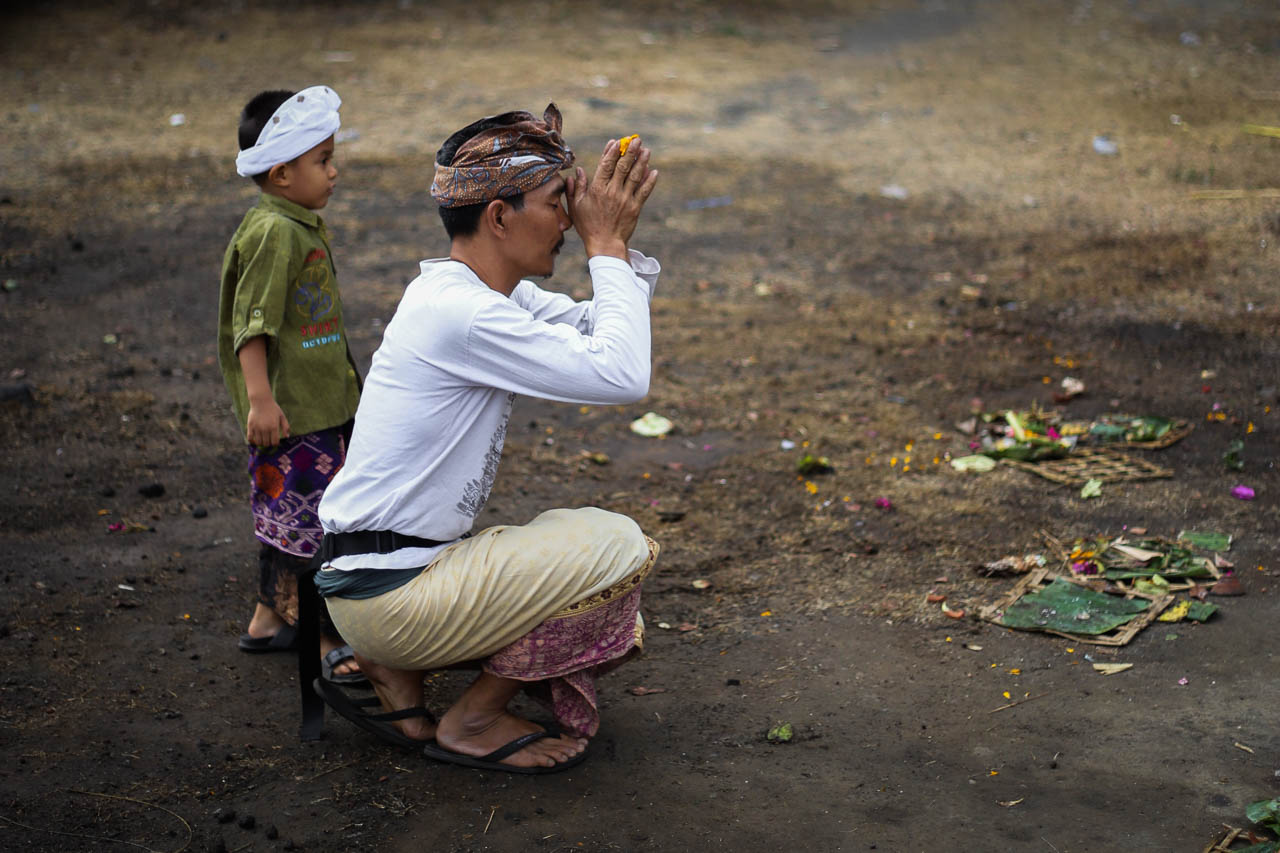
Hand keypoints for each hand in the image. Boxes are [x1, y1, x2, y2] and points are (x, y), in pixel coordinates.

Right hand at [245, 396, 289, 446]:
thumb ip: (285, 427)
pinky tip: (255, 440)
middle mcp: (265, 429)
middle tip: (269, 440)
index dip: (275, 444)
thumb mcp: (282, 416)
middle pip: (267, 444)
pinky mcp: (250, 426)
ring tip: (263, 439)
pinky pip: (250, 438)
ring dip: (261, 443)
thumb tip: (287, 437)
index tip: (275, 441)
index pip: (275, 442)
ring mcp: (257, 428)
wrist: (261, 401)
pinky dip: (252, 442)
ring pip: (259, 442)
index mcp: (274, 427)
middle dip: (269, 444)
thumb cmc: (273, 409)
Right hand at [565, 136, 658, 260]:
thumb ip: (576, 188)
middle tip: (636, 140)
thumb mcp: (576, 207)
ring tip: (646, 150)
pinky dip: (649, 181)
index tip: (616, 141)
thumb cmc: (588, 226)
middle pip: (623, 167)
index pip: (606, 165)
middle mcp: (612, 192)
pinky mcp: (635, 208)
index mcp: (597, 189)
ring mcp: (625, 199)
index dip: (612, 152)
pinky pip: (644, 192)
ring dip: (642, 162)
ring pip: (635, 176)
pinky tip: (654, 171)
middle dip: (630, 151)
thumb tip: (578, 171)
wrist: (605, 245)